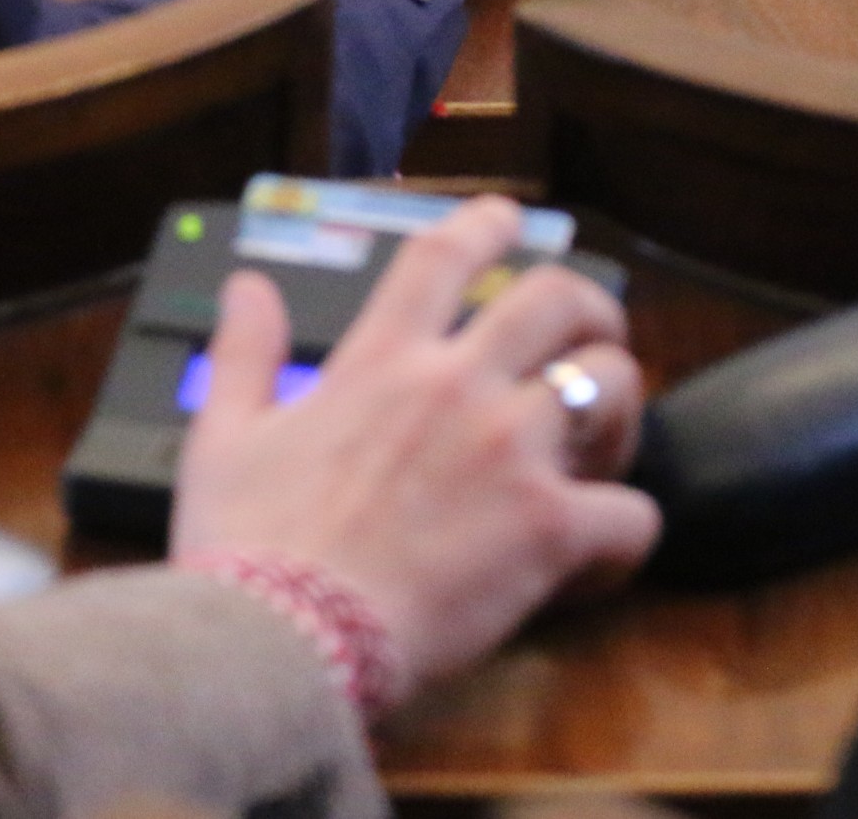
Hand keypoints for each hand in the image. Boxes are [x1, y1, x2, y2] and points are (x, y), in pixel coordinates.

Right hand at [171, 197, 658, 701]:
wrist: (282, 639)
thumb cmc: (246, 548)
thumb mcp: (224, 436)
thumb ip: (245, 352)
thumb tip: (248, 285)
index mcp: (381, 361)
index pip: (444, 256)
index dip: (485, 223)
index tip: (509, 218)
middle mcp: (455, 385)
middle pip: (557, 297)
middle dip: (591, 308)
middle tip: (595, 338)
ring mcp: (510, 451)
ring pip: (611, 385)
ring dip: (617, 412)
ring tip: (604, 449)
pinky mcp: (549, 527)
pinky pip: (633, 513)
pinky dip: (626, 533)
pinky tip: (600, 555)